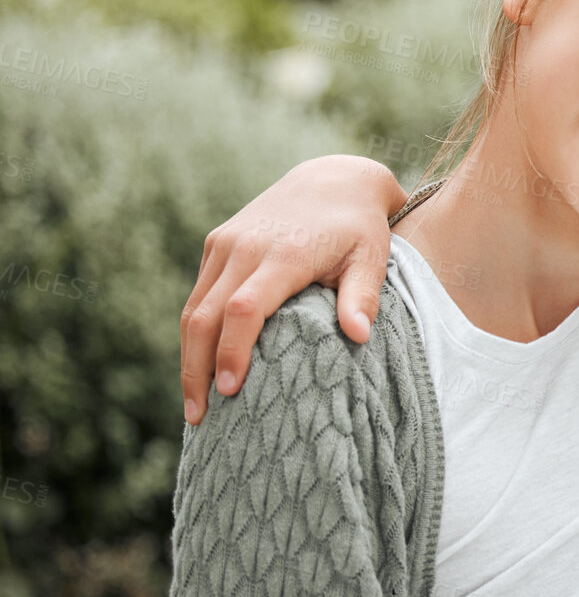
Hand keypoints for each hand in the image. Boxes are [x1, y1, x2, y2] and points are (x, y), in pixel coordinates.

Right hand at [180, 156, 404, 424]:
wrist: (334, 178)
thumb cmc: (359, 228)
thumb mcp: (371, 258)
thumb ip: (363, 297)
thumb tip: (360, 337)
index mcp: (284, 253)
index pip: (245, 309)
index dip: (232, 351)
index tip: (232, 391)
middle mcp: (245, 246)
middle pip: (204, 315)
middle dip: (196, 370)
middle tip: (200, 418)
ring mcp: (225, 243)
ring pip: (193, 308)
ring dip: (188, 357)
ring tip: (195, 405)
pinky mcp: (217, 243)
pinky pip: (198, 294)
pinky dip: (195, 332)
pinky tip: (200, 365)